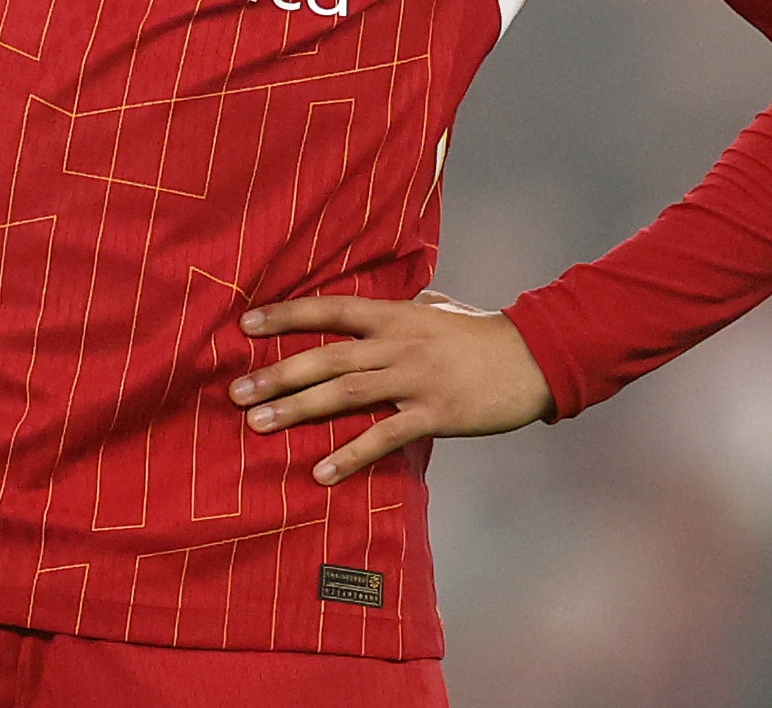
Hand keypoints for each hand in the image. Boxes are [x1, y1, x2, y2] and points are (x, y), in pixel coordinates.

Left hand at [229, 288, 553, 482]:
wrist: (537, 358)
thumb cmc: (487, 334)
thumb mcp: (444, 309)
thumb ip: (414, 307)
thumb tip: (402, 299)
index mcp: (396, 315)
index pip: (330, 310)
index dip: (286, 316)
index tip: (245, 325)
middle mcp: (397, 344)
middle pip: (325, 358)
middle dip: (276, 374)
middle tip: (234, 392)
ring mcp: (414, 379)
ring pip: (343, 394)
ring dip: (297, 410)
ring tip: (258, 424)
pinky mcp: (434, 414)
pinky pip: (383, 437)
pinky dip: (349, 456)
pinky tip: (320, 472)